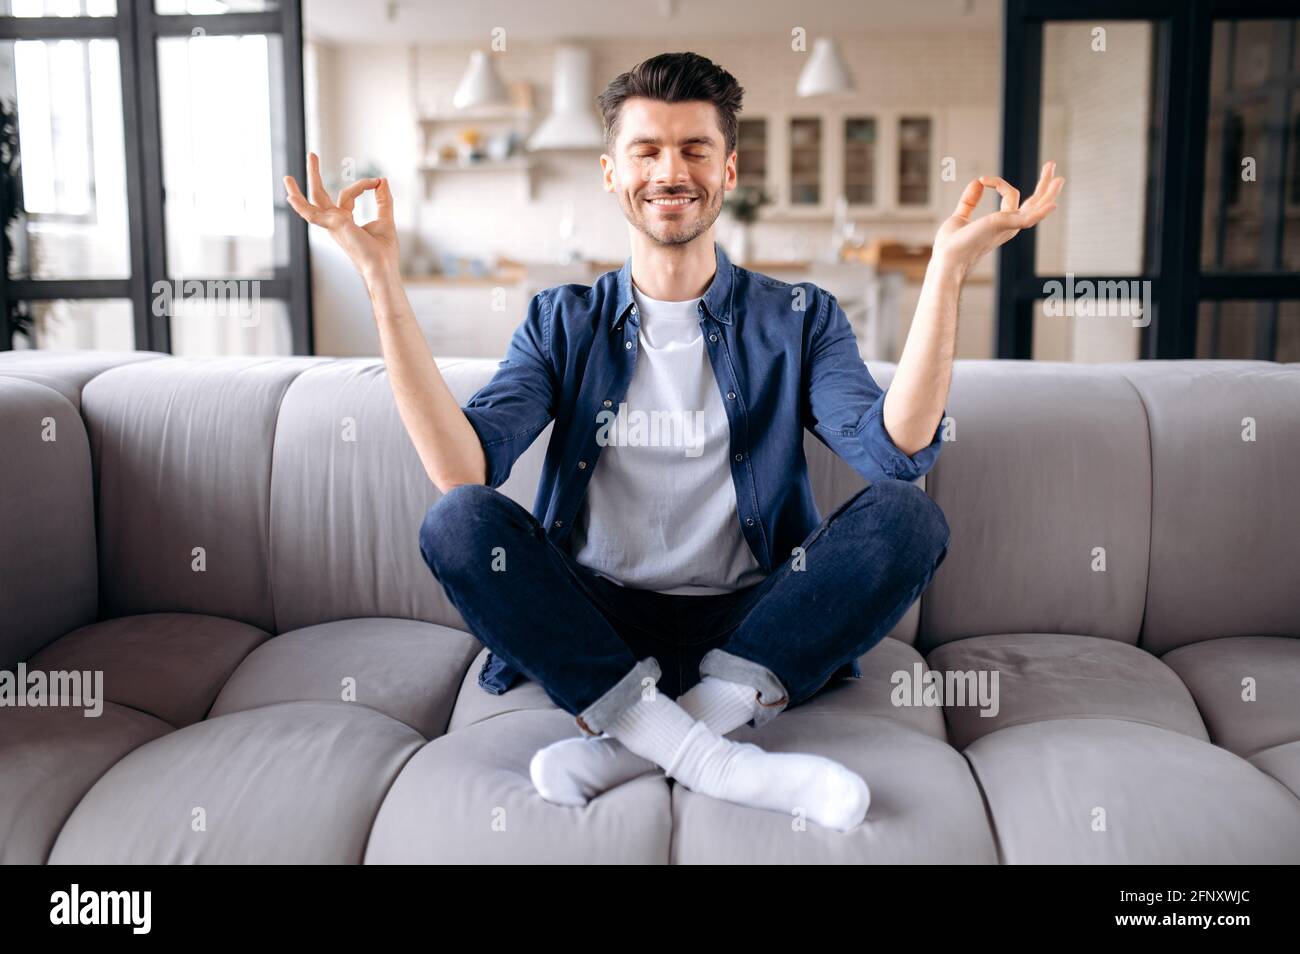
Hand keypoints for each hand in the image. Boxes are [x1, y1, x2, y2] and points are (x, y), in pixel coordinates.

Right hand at [283, 152, 398, 282]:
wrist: (383, 267)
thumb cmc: (383, 251)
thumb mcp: (385, 219)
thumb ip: (383, 200)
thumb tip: (382, 180)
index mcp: (344, 222)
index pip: (347, 195)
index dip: (362, 185)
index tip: (377, 182)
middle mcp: (335, 223)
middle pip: (320, 195)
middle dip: (315, 174)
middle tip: (312, 154)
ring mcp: (332, 225)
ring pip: (312, 202)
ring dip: (300, 188)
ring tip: (288, 176)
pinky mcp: (333, 226)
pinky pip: (312, 215)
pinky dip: (301, 206)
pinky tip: (290, 198)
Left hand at [931, 160, 1064, 279]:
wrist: (946, 260)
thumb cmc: (951, 247)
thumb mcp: (960, 217)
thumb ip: (969, 201)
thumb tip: (977, 182)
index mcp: (1000, 224)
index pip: (1010, 197)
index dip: (998, 184)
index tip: (981, 180)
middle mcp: (1009, 226)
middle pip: (1033, 202)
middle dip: (1043, 184)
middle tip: (1051, 165)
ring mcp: (1009, 227)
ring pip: (1036, 207)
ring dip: (1048, 191)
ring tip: (1059, 176)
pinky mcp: (1005, 226)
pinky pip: (1028, 218)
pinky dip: (1041, 211)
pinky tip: (1052, 204)